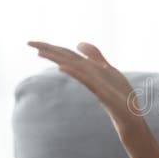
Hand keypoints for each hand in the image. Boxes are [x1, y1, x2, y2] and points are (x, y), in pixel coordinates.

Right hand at [27, 41, 141, 137]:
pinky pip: (86, 81)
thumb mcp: (107, 69)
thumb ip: (94, 56)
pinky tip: (62, 68)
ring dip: (57, 59)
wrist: (130, 114)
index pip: (65, 54)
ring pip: (73, 67)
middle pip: (65, 58)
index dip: (50, 47)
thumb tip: (77, 43)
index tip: (31, 43)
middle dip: (48, 50)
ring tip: (39, 52)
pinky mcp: (102, 93)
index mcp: (88, 68)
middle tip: (28, 42)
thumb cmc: (118, 94)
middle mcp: (88, 75)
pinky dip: (74, 73)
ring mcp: (94, 83)